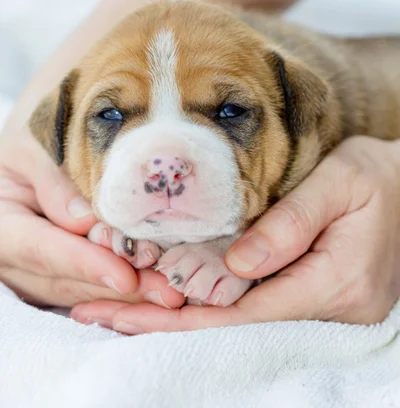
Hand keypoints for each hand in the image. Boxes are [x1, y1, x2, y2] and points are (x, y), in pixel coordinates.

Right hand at [0, 127, 182, 310]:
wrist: (50, 116)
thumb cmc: (42, 119)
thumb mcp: (40, 141)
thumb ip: (57, 183)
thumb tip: (87, 225)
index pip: (39, 247)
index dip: (82, 263)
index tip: (124, 275)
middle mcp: (13, 248)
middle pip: (60, 278)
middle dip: (114, 288)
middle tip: (164, 290)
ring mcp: (36, 261)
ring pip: (78, 289)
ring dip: (125, 294)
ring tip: (169, 291)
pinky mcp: (63, 262)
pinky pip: (89, 285)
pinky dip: (122, 288)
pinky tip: (156, 286)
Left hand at [71, 136, 399, 332]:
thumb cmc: (381, 179)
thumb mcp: (342, 183)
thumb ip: (293, 222)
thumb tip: (236, 264)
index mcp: (337, 282)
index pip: (245, 311)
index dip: (182, 315)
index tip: (126, 312)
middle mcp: (328, 307)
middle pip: (232, 325)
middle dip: (163, 323)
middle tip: (98, 315)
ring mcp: (322, 305)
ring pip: (238, 318)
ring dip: (178, 314)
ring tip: (118, 307)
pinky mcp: (313, 293)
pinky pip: (253, 304)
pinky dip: (207, 302)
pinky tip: (170, 295)